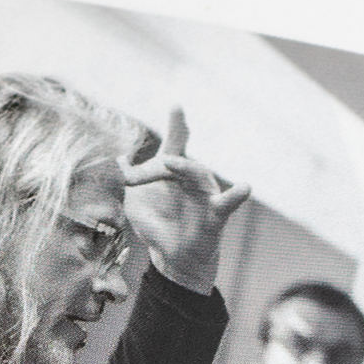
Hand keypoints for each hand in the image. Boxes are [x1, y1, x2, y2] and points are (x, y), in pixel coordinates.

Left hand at [118, 107, 252, 292]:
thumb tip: (119, 157)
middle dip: (157, 166)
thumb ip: (128, 178)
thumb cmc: (157, 224)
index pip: (176, 145)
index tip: (176, 106)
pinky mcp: (215, 215)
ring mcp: (206, 195)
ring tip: (169, 162)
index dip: (177, 126)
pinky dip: (236, 195)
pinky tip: (245, 187)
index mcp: (174, 172)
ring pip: (199, 175)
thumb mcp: (134, 200)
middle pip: (179, 161)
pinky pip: (228, 203)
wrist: (172, 257)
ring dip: (184, 168)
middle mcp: (193, 179)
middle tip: (132, 176)